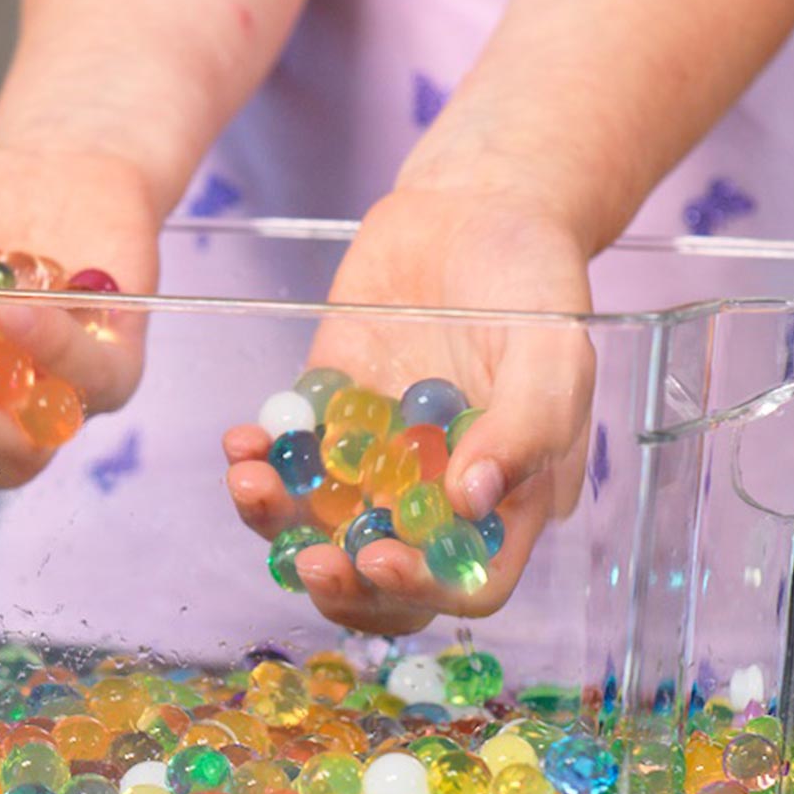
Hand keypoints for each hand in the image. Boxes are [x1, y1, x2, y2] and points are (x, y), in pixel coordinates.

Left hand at [224, 184, 593, 635]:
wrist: (475, 204)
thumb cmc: (533, 281)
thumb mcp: (552, 349)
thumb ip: (524, 429)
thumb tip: (468, 504)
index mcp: (503, 498)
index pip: (467, 581)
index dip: (423, 588)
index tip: (377, 562)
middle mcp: (434, 493)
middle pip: (382, 574)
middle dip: (339, 579)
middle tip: (306, 556)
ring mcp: (375, 456)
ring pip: (321, 523)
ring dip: (279, 522)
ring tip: (250, 485)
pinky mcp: (327, 413)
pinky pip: (287, 459)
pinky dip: (258, 461)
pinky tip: (241, 443)